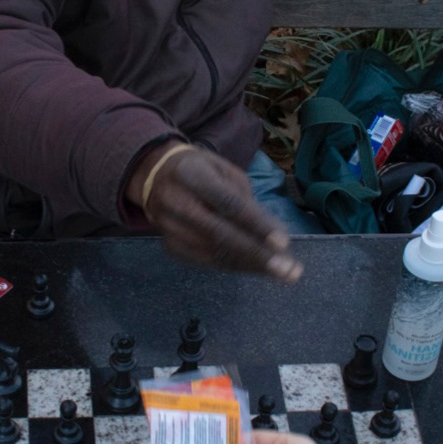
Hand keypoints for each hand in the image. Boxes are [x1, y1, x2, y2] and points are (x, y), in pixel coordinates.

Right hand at [132, 143, 303, 281]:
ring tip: (283, 273)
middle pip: (222, 235)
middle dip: (258, 256)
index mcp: (192, 175)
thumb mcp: (223, 170)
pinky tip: (258, 268)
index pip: (228, 204)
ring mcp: (170, 229)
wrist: (153, 176)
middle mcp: (176, 203)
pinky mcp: (171, 247)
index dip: (257, 224)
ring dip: (252, 266)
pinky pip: (209, 262)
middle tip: (289, 271)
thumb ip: (245, 198)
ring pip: (217, 255)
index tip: (284, 242)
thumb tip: (272, 233)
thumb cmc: (200, 170)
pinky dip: (236, 266)